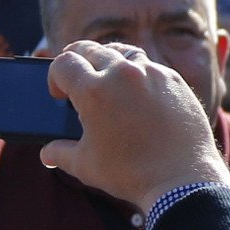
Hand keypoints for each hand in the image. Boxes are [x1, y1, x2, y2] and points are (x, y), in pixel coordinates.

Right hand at [40, 41, 229, 213]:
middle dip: (78, 62)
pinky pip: (150, 67)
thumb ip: (59, 153)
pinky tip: (137, 92)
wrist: (183, 180)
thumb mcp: (85, 165)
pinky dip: (138, 74)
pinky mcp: (174, 80)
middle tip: (77, 78)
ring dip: (109, 60)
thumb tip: (47, 152)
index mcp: (93, 91)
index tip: (59, 94)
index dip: (55, 77)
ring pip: (122, 52)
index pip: (63, 63)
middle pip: (91, 49)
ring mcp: (152, 73)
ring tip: (107, 77)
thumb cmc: (130, 174)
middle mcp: (122, 73)